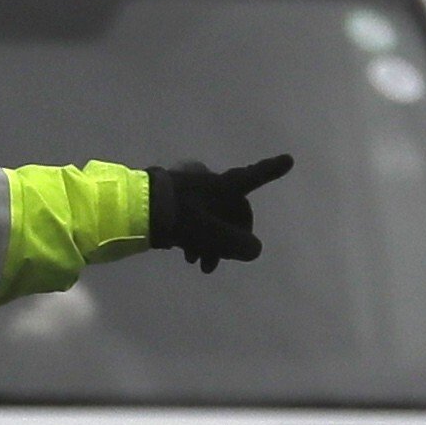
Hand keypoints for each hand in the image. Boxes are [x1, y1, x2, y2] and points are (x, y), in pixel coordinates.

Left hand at [147, 153, 292, 271]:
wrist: (137, 209)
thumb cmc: (180, 217)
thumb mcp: (213, 234)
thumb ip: (239, 244)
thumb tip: (254, 249)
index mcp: (224, 186)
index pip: (254, 177)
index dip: (271, 170)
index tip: (289, 159)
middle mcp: (211, 185)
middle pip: (233, 211)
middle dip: (232, 238)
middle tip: (223, 260)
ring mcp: (193, 193)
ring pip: (214, 220)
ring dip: (213, 244)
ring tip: (201, 265)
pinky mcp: (177, 203)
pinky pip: (197, 222)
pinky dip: (198, 239)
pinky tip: (188, 256)